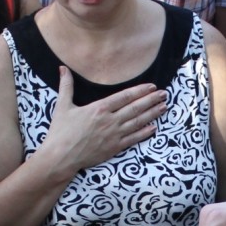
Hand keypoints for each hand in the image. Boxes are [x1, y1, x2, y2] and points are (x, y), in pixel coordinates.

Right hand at [40, 68, 163, 179]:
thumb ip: (66, 86)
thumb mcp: (62, 106)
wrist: (61, 157)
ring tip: (164, 107)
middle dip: (152, 100)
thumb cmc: (60, 132)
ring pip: (138, 122)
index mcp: (99, 108)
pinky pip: (133, 139)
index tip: (152, 87)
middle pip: (136, 108)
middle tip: (165, 94)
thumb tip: (63, 68)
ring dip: (152, 114)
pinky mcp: (114, 148)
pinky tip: (154, 128)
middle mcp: (110, 120)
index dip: (140, 91)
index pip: (125, 96)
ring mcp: (114, 135)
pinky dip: (144, 133)